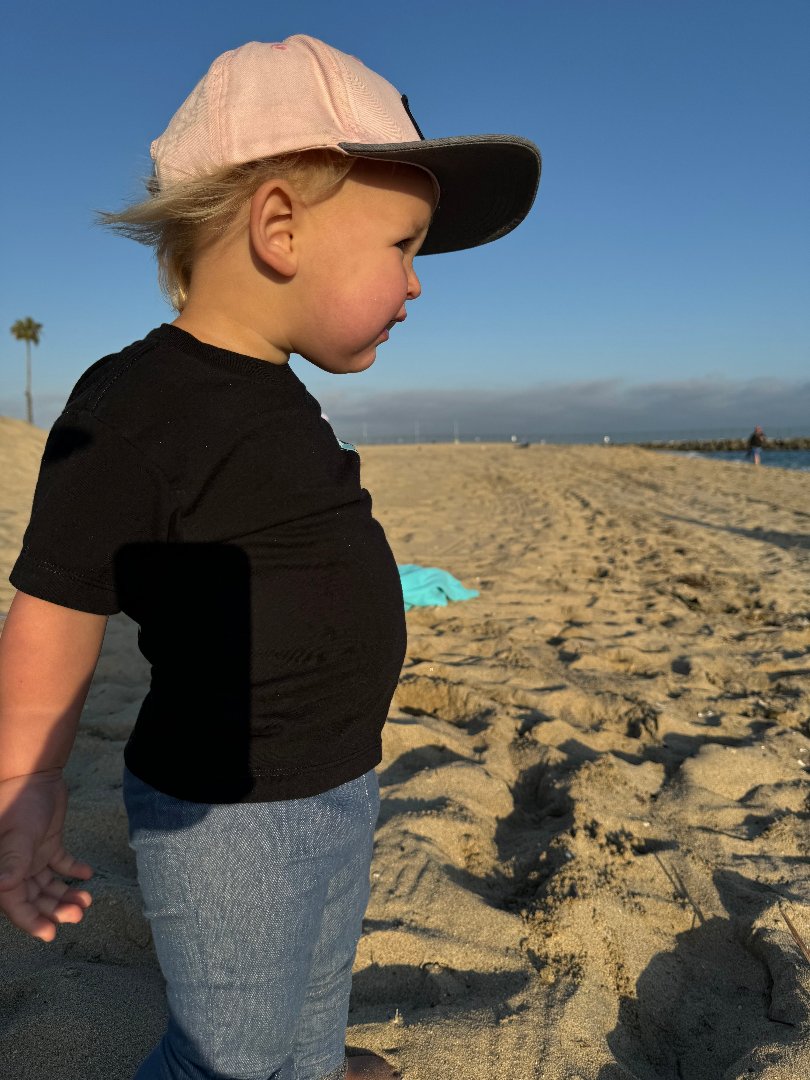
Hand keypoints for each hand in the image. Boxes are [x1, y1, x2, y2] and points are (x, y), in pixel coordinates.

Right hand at [0, 770, 92, 940]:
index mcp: (2, 869)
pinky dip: (73, 870)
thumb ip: (13, 862)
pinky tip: (87, 874)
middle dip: (55, 910)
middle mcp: (14, 867)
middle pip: (34, 899)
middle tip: (78, 914)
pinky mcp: (47, 843)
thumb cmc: (20, 802)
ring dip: (66, 894)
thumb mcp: (19, 835)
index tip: (51, 933)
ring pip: (48, 885)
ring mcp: (31, 856)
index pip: (15, 904)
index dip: (31, 921)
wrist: (34, 774)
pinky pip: (60, 864)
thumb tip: (3, 887)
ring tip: (86, 901)